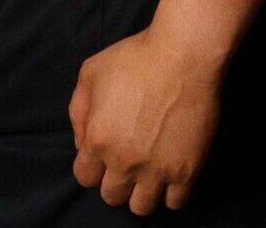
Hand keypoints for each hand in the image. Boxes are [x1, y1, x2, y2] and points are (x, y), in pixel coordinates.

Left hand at [69, 23, 224, 215]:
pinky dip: (169, 193)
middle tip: (125, 162)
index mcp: (97, 139)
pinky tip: (168, 173)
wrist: (182, 57)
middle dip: (114, 181)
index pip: (84, 178)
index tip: (102, 156)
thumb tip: (81, 144)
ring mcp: (156, 170)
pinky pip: (174, 203)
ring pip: (141, 207)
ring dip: (140, 192)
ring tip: (146, 172)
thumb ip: (78, 112)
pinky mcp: (186, 171)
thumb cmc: (134, 59)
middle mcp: (124, 161)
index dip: (91, 167)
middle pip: (112, 196)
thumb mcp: (90, 73)